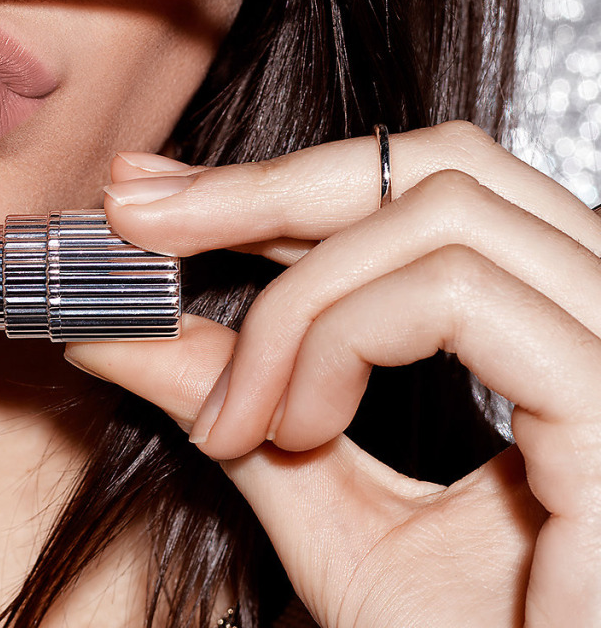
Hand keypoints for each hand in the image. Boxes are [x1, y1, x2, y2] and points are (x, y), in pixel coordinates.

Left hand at [66, 122, 600, 627]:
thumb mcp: (329, 509)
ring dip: (295, 302)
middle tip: (138, 218)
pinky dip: (340, 338)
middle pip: (438, 166)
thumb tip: (121, 328)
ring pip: (438, 213)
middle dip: (263, 186)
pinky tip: (297, 427)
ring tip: (242, 416)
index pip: (420, 188)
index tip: (154, 192)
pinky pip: (453, 295)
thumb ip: (244, 405)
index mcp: (554, 331)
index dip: (280, 177)